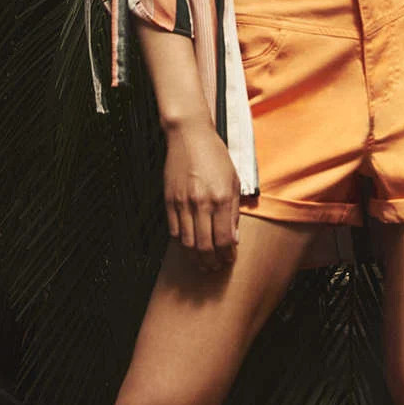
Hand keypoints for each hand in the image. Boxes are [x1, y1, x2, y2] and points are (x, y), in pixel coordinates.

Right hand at [162, 118, 240, 270]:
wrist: (189, 136)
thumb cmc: (215, 156)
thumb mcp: (234, 181)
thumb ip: (233, 212)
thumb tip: (233, 239)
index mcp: (221, 198)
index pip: (223, 239)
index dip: (227, 255)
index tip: (229, 259)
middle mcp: (201, 203)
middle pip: (204, 245)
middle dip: (211, 262)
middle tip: (215, 268)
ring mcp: (182, 202)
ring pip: (186, 242)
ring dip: (195, 257)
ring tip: (202, 263)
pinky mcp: (169, 200)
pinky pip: (173, 230)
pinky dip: (181, 243)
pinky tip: (188, 247)